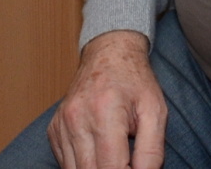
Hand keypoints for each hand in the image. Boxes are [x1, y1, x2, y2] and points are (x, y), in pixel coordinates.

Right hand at [47, 31, 166, 168]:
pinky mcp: (54, 129)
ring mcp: (61, 123)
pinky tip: (98, 153)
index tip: (136, 167)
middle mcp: (76, 118)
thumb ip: (152, 151)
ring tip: (114, 159)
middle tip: (126, 162)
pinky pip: (65, 163)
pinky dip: (82, 166)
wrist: (109, 53)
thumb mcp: (155, 112)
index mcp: (104, 112)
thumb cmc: (134, 81)